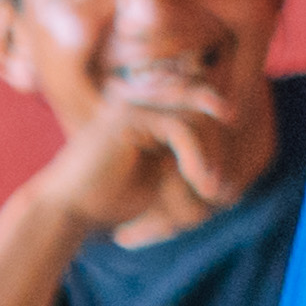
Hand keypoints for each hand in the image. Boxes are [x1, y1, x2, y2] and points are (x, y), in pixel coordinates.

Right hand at [17, 88, 229, 240]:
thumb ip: (193, 148)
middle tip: (227, 186)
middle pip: (206, 106)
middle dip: (223, 146)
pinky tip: (202, 184)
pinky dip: (198, 158)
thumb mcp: (167, 170)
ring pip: (199, 115)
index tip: (230, 175)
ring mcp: (134, 102)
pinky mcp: (129, 117)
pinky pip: (181, 129)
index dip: (223, 135)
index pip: (203, 103)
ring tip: (216, 189)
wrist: (69, 210)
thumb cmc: (115, 196)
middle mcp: (142, 95)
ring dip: (214, 156)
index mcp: (149, 103)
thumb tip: (237, 133)